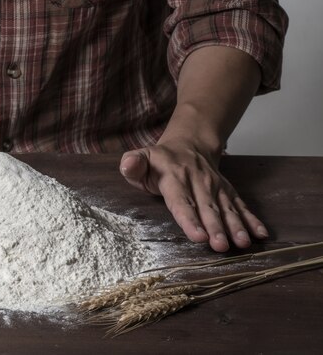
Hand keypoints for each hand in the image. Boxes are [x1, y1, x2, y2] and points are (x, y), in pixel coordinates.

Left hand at [119, 141, 268, 251]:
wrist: (189, 143)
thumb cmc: (158, 161)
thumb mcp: (141, 158)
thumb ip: (132, 164)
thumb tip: (128, 165)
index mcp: (174, 177)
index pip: (181, 201)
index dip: (189, 219)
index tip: (198, 236)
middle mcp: (198, 181)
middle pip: (207, 208)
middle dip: (215, 228)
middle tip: (221, 247)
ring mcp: (215, 186)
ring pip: (226, 207)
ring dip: (235, 226)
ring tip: (243, 244)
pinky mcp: (227, 190)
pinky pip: (240, 204)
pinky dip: (251, 219)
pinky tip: (260, 234)